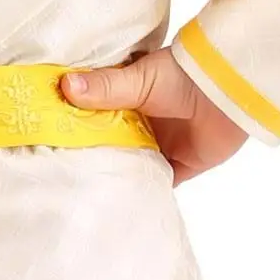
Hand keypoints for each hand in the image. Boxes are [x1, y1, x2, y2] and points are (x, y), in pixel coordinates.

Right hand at [61, 50, 246, 184]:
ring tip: (82, 192)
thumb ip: (105, 87)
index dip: (76, 128)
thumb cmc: (185, 75)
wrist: (230, 90)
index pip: (95, 117)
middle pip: (111, 145)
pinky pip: (157, 184)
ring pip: (131, 166)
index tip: (49, 139)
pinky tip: (120, 204)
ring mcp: (161, 146)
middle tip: (60, 172)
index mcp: (129, 100)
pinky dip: (144, 192)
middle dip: (92, 156)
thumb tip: (64, 87)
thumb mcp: (139, 79)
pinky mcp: (180, 166)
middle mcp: (142, 124)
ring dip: (116, 176)